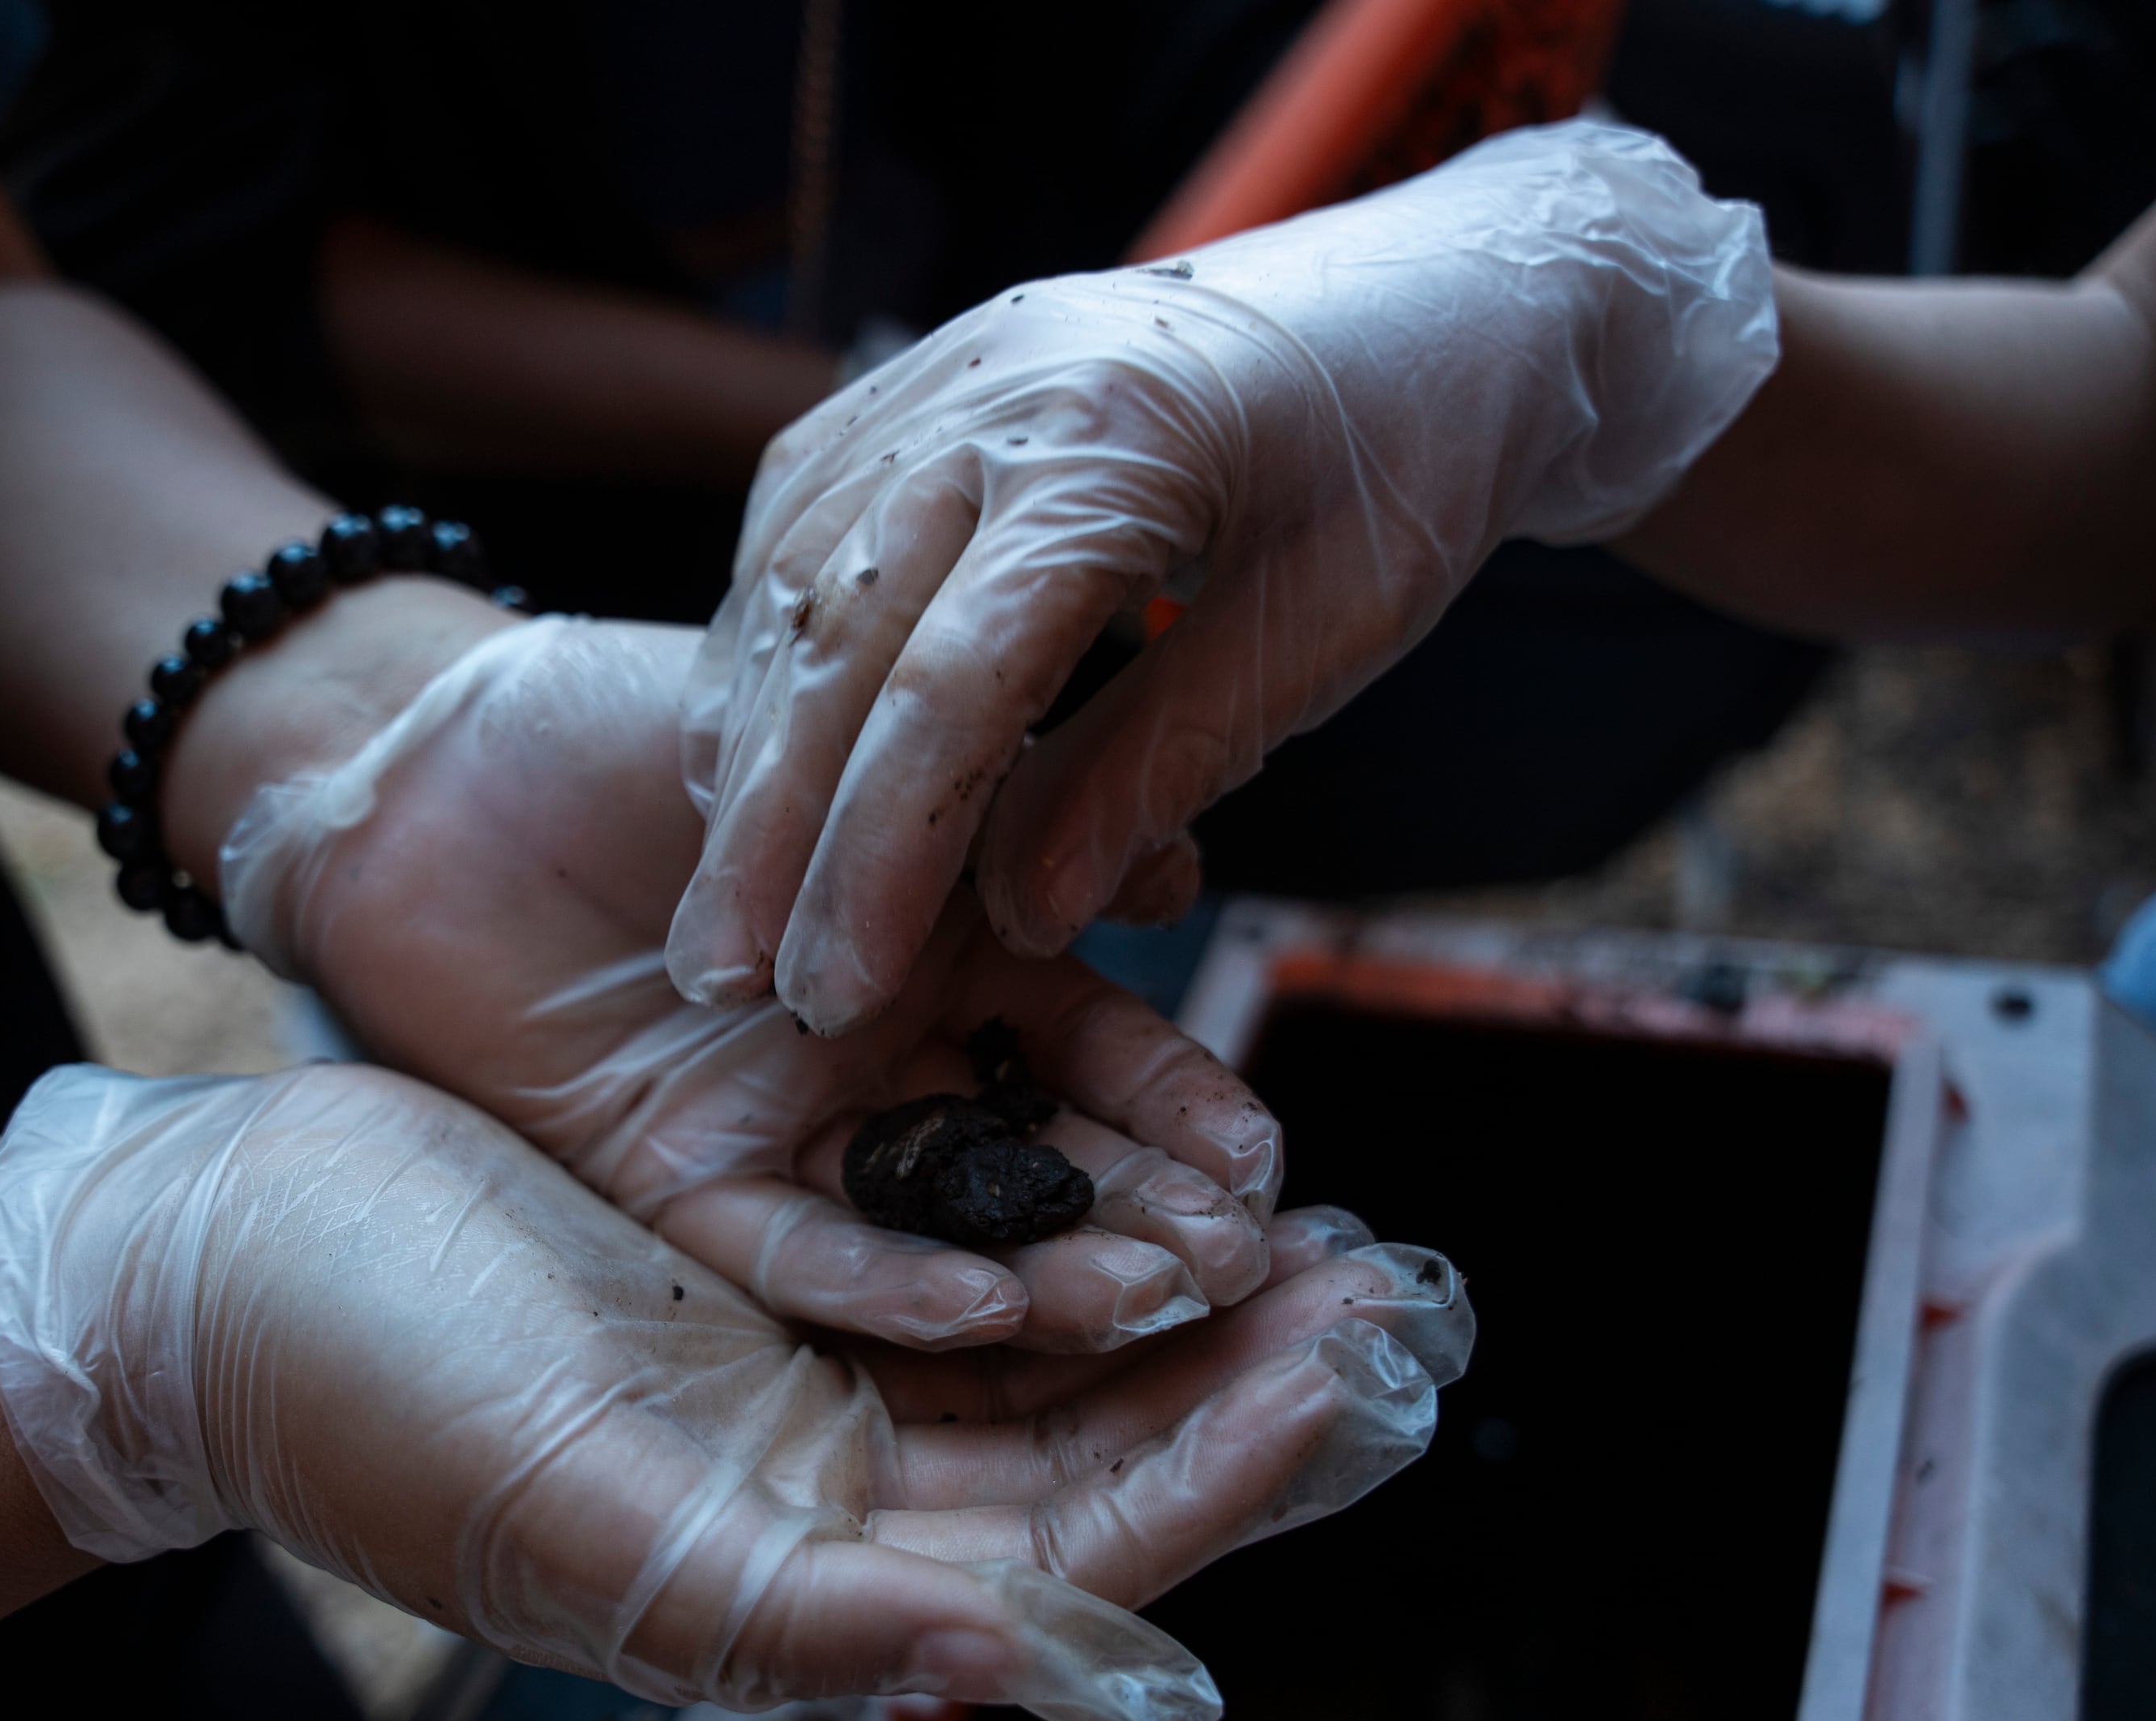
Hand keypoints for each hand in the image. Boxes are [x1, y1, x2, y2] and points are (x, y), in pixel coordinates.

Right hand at [0, 1063, 1472, 1720]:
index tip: (1348, 1376)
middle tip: (1377, 1277)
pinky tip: (1133, 1126)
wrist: (222, 1252)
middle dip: (1235, 1377)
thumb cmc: (363, 1397)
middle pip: (1081, 1454)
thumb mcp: (577, 1515)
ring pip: (1035, 1341)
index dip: (1216, 1474)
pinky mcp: (760, 1241)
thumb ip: (795, 1614)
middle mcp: (814, 1488)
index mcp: (789, 1585)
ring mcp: (792, 1362)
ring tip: (1300, 1204)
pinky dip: (1048, 1188)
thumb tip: (1023, 1684)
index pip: (1064, 1562)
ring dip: (1165, 1280)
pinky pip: (945, 1222)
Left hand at [220, 618, 1280, 1352]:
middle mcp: (875, 1056)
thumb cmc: (613, 714)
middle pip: (1035, 1164)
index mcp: (935, 945)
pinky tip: (986, 1304)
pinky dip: (889, 1283)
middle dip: (1144, 1220)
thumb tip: (1164, 867)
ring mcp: (781, 1127)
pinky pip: (797, 1251)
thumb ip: (986, 814)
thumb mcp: (836, 746)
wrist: (418, 761)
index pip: (1092, 1051)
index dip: (1182, 1109)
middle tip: (1246, 1270)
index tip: (1273, 1165)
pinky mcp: (675, 1183)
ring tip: (1149, 1302)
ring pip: (934, 1229)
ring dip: (1043, 1276)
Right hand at [671, 120, 1778, 1033]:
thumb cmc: (1404, 461)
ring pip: (786, 591)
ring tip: (724, 907)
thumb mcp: (1331, 631)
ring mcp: (929, 376)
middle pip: (833, 642)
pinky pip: (792, 537)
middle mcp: (984, 391)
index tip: (837, 989)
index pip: (948, 686)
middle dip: (771, 832)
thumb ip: (1163, 766)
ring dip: (746, 759)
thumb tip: (1016, 917)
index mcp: (1107, 443)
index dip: (878, 856)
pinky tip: (747, 771)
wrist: (1431, 295)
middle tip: (729, 980)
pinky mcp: (901, 389)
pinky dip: (762, 665)